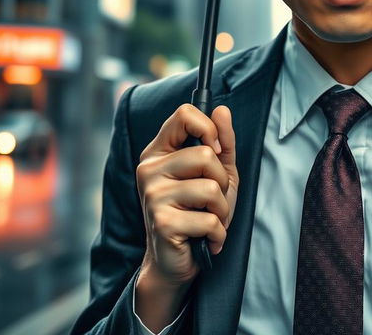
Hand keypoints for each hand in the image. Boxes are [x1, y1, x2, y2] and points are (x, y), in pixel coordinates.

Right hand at [135, 103, 238, 287]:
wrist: (176, 261)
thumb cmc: (197, 212)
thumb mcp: (217, 172)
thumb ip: (222, 141)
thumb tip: (222, 110)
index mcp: (159, 151)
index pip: (184, 114)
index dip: (209, 128)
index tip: (217, 151)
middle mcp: (149, 169)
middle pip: (205, 155)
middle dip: (222, 181)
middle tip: (212, 200)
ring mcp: (153, 196)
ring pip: (211, 188)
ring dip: (221, 210)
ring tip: (209, 218)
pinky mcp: (162, 223)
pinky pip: (210, 219)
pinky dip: (218, 233)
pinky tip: (206, 238)